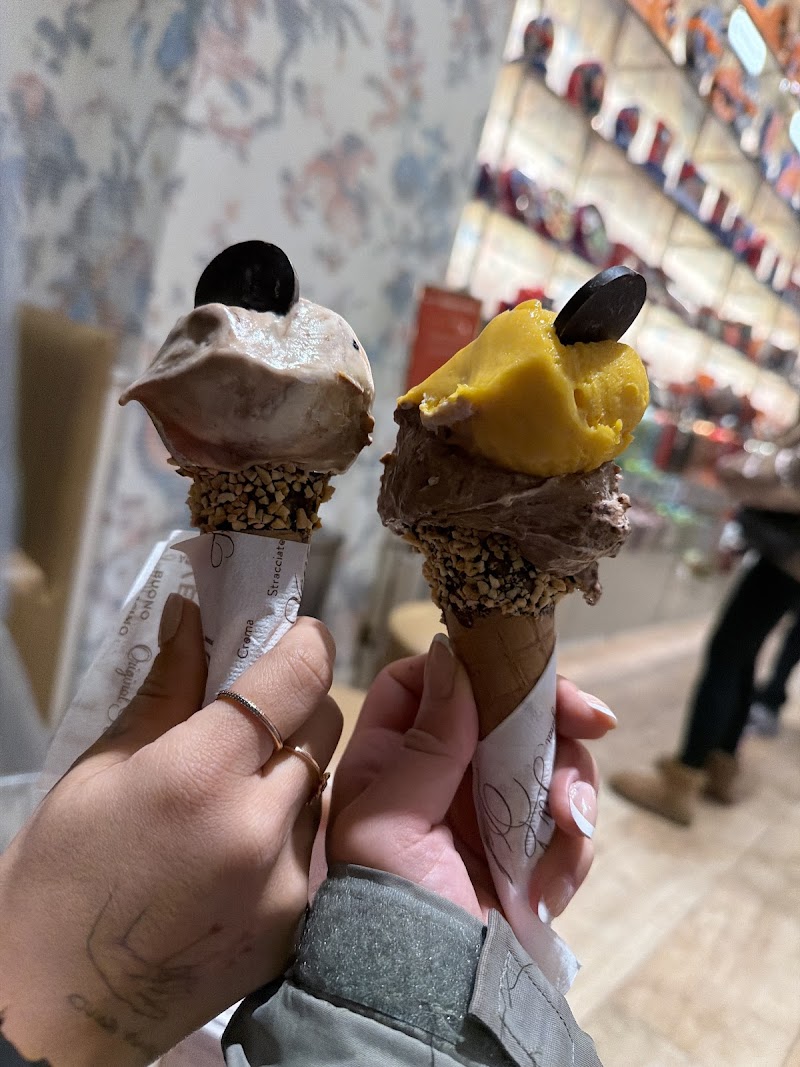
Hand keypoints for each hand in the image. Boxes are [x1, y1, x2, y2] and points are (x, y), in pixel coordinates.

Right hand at [0, 596, 341, 1065]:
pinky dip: (289, 825)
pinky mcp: (297, 926)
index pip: (296, 677)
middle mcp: (258, 829)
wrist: (53, 1012)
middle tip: (256, 709)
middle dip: (298, 701)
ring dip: (292, 766)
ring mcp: (286, 884)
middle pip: (324, 724)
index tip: (298, 633)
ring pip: (322, 782)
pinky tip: (239, 841)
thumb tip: (192, 613)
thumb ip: (165, 688)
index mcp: (198, 777)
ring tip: (237, 784)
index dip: (306, 642)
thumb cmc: (58, 879)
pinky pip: (313, 843)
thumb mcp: (99, 770)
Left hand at [327, 635, 613, 924]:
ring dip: (571, 787)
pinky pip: (570, 821)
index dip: (473, 667)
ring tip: (570, 824)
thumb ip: (427, 741)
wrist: (434, 1000)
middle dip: (555, 718)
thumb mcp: (393, 818)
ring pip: (549, 759)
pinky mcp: (530, 846)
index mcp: (392, 758)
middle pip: (506, 712)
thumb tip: (450, 654)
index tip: (518, 672)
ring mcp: (491, 808)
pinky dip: (574, 846)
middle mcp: (443, 774)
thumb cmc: (394, 905)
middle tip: (596, 721)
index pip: (429, 683)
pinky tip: (553, 884)